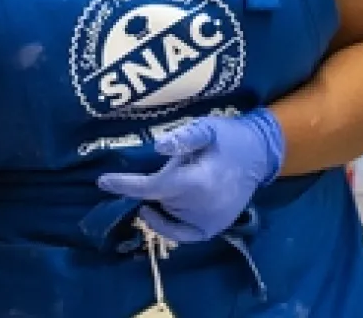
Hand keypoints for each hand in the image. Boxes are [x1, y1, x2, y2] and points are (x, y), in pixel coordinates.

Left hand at [96, 109, 283, 242]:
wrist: (259, 155)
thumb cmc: (229, 138)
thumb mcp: (207, 128)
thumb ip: (183, 137)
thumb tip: (158, 147)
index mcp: (195, 183)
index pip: (150, 188)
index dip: (124, 185)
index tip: (103, 182)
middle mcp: (200, 208)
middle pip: (158, 200)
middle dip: (152, 187)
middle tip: (170, 167)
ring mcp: (207, 222)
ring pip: (167, 215)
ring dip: (161, 203)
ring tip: (176, 181)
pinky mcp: (213, 229)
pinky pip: (181, 234)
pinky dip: (167, 225)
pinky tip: (158, 211)